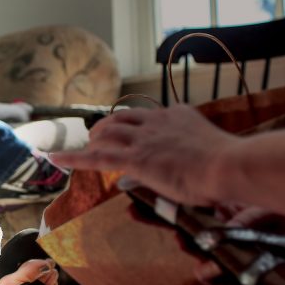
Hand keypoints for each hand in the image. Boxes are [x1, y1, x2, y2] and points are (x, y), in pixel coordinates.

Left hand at [50, 105, 242, 206]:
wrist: (229, 166)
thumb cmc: (228, 168)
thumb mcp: (206, 153)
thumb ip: (187, 155)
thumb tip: (178, 167)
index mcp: (178, 115)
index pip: (148, 116)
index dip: (133, 125)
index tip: (129, 133)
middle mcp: (158, 121)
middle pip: (122, 118)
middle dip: (107, 128)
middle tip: (98, 140)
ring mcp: (145, 139)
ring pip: (107, 133)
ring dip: (94, 141)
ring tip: (85, 149)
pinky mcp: (136, 159)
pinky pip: (97, 157)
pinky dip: (74, 156)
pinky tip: (55, 157)